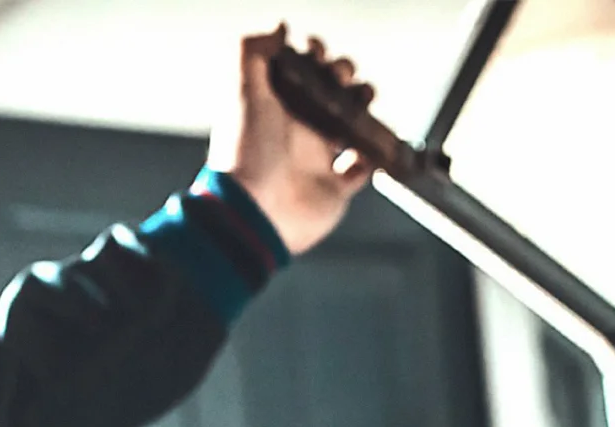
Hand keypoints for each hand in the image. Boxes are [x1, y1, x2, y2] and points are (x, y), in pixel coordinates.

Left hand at [210, 23, 372, 254]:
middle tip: (343, 77)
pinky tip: (373, 142)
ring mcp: (316, 160)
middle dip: (343, 75)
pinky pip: (361, 169)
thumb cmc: (246, 152)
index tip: (320, 54)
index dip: (314, 56)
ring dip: (362, 105)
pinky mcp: (333, 189)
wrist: (256, 211)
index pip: (300, 71)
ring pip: (349, 125)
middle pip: (329, 93)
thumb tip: (279, 28)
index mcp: (275, 107)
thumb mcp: (242, 89)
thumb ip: (255, 52)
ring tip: (366, 97)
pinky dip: (373, 155)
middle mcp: (296, 131)